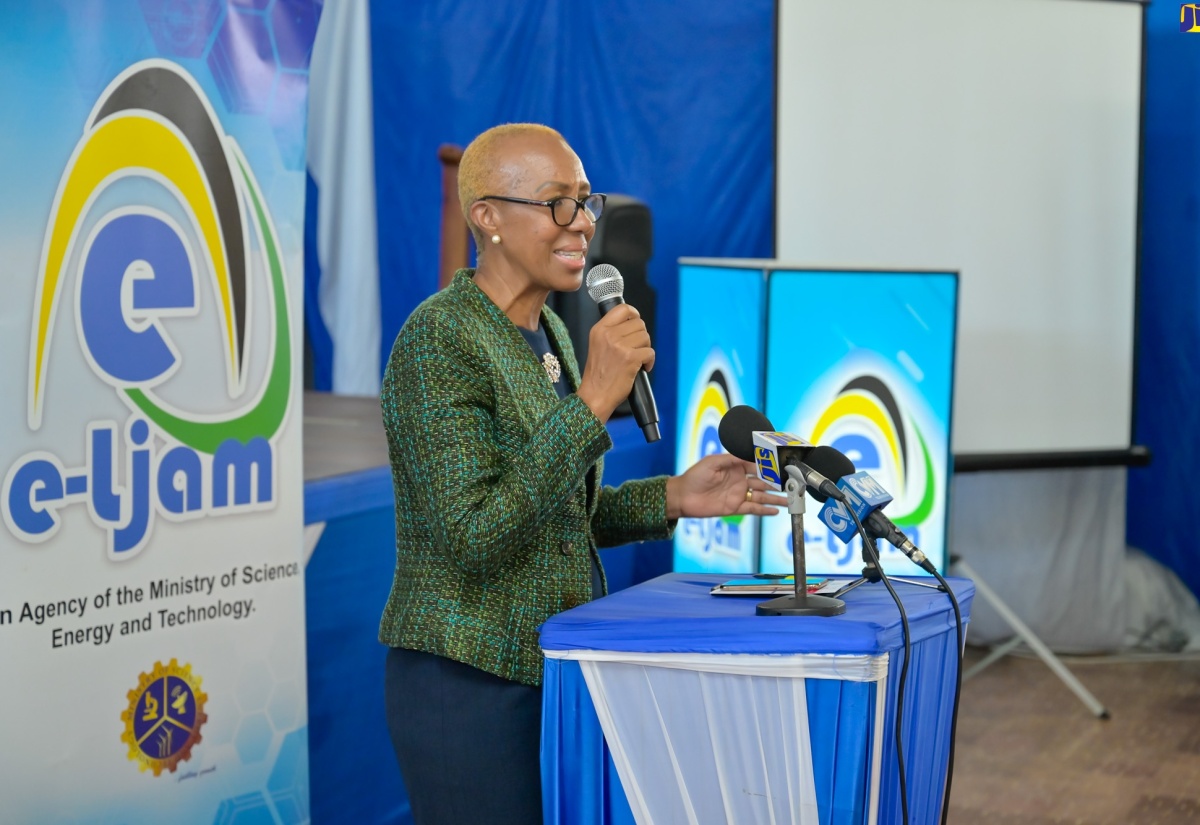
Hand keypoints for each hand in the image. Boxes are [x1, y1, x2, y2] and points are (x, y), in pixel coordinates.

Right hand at [576, 304, 653, 422]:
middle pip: (639, 323)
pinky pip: (650, 352)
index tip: (636, 322)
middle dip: (641, 337)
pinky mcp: (630, 358)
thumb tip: (633, 323)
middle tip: (636, 350)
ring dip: (646, 349)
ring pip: (646, 337)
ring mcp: (619, 346)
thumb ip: (611, 333)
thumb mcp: (597, 346)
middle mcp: (608, 335)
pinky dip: (650, 361)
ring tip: (638, 360)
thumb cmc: (598, 375)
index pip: (622, 308)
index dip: (634, 314)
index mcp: (599, 330)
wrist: (595, 396)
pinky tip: (642, 368)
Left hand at [665, 454, 787, 520]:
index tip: (782, 469)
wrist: (682, 496)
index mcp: (736, 467)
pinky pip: (753, 509)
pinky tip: (776, 511)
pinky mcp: (734, 508)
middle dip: (778, 483)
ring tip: (790, 499)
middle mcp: (740, 481)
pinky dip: (764, 510)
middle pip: (763, 482)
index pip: (757, 467)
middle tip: (792, 484)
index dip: (770, 468)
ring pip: (762, 496)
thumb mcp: (712, 462)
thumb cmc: (694, 476)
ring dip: (776, 498)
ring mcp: (738, 495)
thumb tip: (749, 456)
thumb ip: (731, 459)